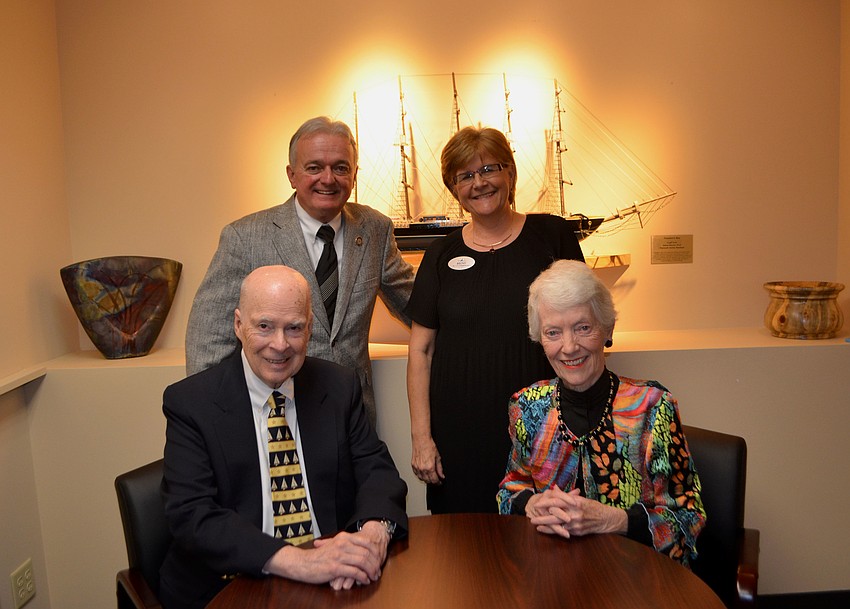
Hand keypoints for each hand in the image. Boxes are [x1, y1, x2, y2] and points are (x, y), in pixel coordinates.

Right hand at [264, 530, 386, 588]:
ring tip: (373, 577)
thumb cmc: (319, 556)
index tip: (378, 560)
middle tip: (377, 571)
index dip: (375, 552)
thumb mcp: (333, 545)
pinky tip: (364, 580)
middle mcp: (342, 544)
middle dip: (375, 564)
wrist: (303, 563)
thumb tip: (361, 549)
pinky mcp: (335, 568)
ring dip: (371, 571)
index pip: (366, 542)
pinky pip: (354, 572)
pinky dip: (362, 577)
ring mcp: (339, 556)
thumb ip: (346, 545)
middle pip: (366, 553)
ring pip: (362, 562)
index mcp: (343, 538)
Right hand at [411, 435, 444, 484]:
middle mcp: (422, 468)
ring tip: (430, 477)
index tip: (439, 482)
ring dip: (426, 480)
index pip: (434, 480)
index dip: (438, 482)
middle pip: (428, 481)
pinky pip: (416, 474)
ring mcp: (417, 467)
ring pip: (421, 479)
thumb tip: (442, 475)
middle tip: (436, 480)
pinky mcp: (413, 465)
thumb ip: (440, 468)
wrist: (421, 440)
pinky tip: (423, 474)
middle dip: (433, 482)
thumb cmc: (429, 445)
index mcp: (429, 467)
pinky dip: (420, 476)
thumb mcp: (438, 457)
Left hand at [526, 487, 626, 537]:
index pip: (557, 501)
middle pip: (555, 514)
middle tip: (532, 516)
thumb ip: (566, 495)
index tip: (536, 503)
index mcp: (575, 502)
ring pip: (557, 525)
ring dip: (545, 525)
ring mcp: (576, 524)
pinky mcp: (577, 532)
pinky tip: (544, 530)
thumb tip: (554, 488)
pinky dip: (552, 531)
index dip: (546, 502)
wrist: (606, 519)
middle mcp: (575, 513)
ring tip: (535, 524)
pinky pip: (562, 532)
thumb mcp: (580, 498)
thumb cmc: (592, 506)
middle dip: (542, 516)